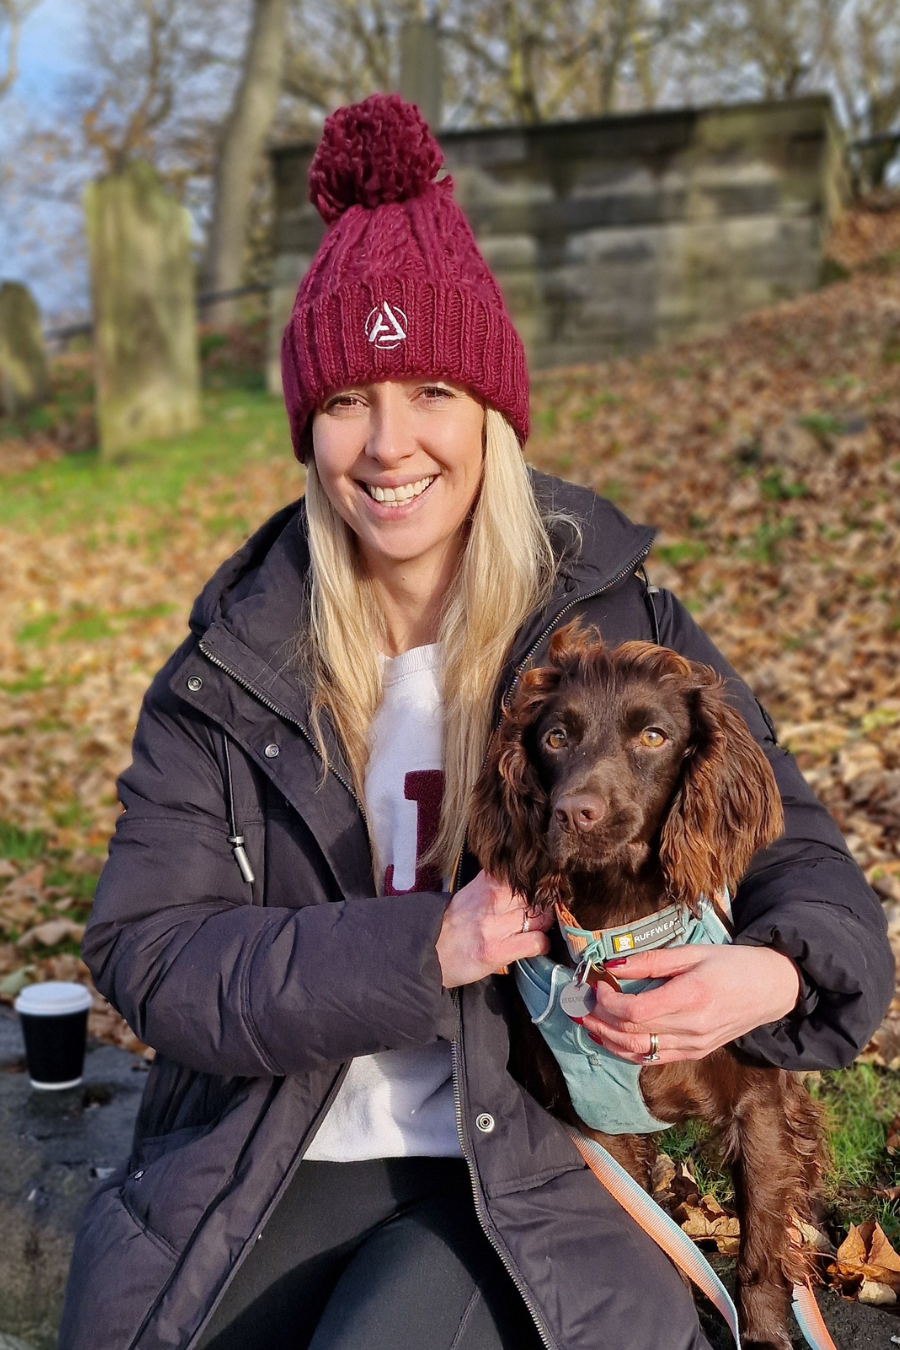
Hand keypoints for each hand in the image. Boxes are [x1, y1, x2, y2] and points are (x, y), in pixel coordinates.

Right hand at [436, 871, 552, 987]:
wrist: (429, 951)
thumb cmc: (452, 924)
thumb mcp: (470, 893)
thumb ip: (495, 883)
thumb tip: (523, 878)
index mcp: (487, 882)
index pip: (526, 873)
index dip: (541, 882)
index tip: (547, 887)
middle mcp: (493, 900)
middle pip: (538, 896)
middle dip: (546, 905)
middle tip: (543, 913)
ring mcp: (496, 926)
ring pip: (541, 918)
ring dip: (545, 925)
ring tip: (538, 929)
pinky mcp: (498, 950)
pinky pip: (536, 942)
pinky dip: (542, 945)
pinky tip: (536, 946)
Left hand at [580, 944, 800, 1063]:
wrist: (769, 989)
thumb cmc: (730, 964)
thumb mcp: (691, 952)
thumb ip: (650, 961)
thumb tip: (612, 964)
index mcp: (690, 998)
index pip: (635, 1011)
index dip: (608, 1001)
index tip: (596, 983)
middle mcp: (691, 1028)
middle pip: (630, 1033)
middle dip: (598, 1020)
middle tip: (578, 1005)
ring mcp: (693, 1046)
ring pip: (637, 1051)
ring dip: (606, 1039)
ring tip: (586, 1023)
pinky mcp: (695, 1054)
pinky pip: (653, 1059)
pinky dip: (626, 1051)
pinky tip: (611, 1038)